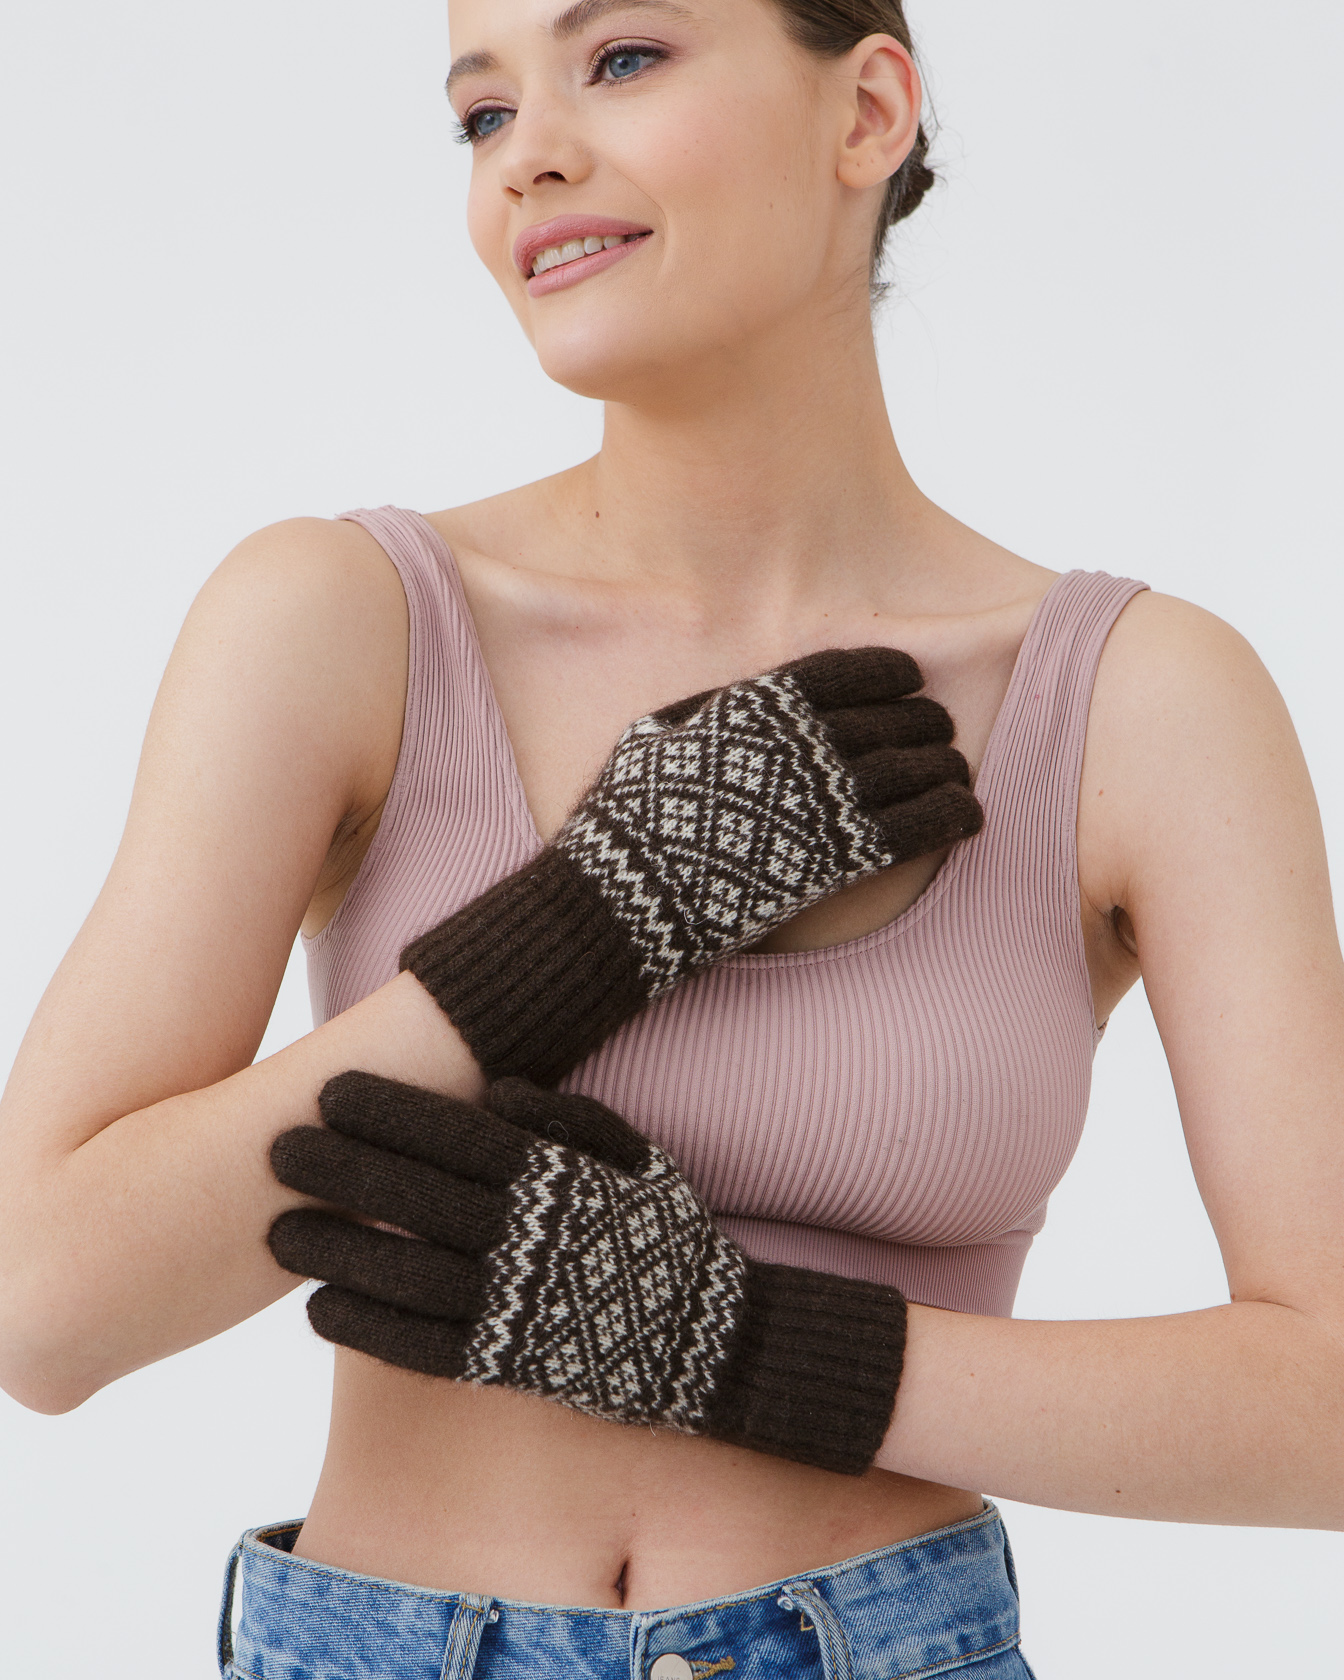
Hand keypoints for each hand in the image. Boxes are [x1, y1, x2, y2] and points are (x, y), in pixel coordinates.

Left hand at [269, 1071, 907, 1475]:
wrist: (709, 1339)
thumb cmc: (664, 1230)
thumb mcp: (635, 1152)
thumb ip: (567, 1116)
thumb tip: (498, 1089)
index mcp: (554, 1176)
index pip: (454, 1133)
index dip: (388, 1111)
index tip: (328, 1090)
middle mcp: (526, 1236)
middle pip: (413, 1197)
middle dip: (341, 1170)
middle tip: (278, 1151)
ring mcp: (512, 1304)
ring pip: (405, 1272)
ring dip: (337, 1249)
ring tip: (279, 1230)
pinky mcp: (504, 1363)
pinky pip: (421, 1345)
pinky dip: (367, 1328)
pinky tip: (321, 1308)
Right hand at [401, 647, 981, 1082]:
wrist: (622, 898)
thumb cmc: (628, 817)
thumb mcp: (654, 735)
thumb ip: (710, 709)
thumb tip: (743, 699)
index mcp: (757, 703)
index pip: (848, 670)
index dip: (891, 674)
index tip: (909, 681)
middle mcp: (801, 742)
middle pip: (894, 717)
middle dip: (926, 722)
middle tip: (939, 731)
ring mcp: (824, 799)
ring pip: (917, 768)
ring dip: (947, 766)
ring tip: (959, 771)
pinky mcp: (839, 858)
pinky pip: (919, 827)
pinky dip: (953, 816)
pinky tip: (971, 815)